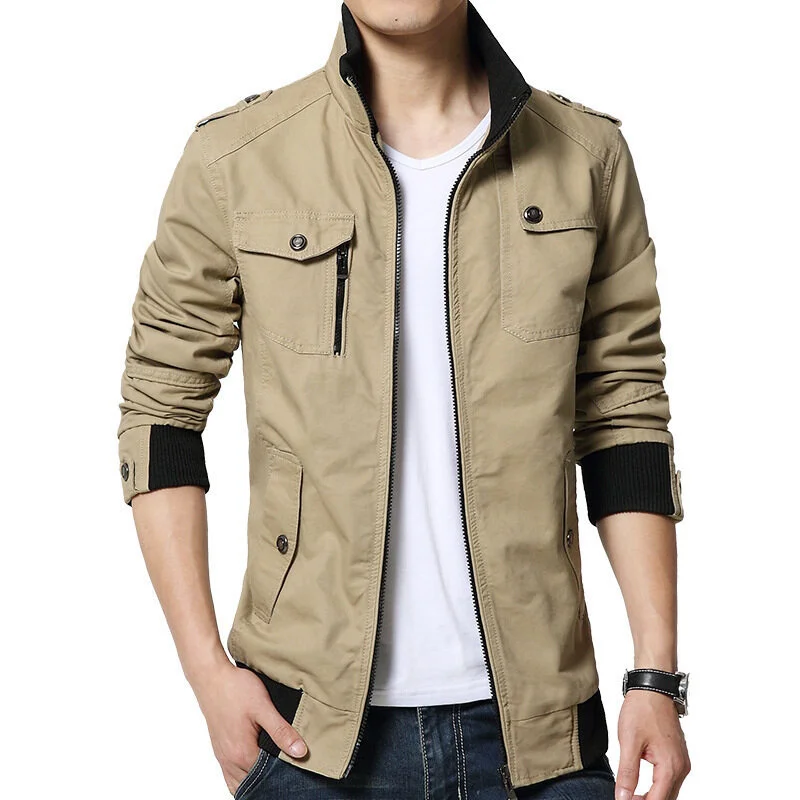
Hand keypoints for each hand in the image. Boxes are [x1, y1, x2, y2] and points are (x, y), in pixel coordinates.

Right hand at [190, 658, 307, 794]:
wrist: (211, 677)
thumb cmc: (235, 689)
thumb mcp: (263, 707)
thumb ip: (281, 731)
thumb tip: (300, 752)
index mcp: (242, 754)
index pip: (268, 778)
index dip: (284, 772)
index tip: (297, 762)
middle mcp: (229, 760)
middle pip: (253, 782)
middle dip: (270, 779)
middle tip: (287, 764)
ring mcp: (222, 756)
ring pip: (240, 781)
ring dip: (255, 778)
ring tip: (273, 766)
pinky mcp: (219, 748)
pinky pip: (231, 773)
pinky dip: (243, 775)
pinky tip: (254, 764)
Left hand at [615, 689, 690, 799]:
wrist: (653, 688)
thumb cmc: (642, 710)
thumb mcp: (629, 742)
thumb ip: (627, 773)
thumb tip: (623, 797)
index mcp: (670, 766)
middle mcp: (681, 767)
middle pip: (666, 799)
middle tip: (625, 798)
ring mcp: (682, 762)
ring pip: (669, 791)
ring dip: (652, 796)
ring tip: (630, 794)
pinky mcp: (678, 756)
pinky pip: (670, 780)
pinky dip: (657, 787)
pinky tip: (642, 786)